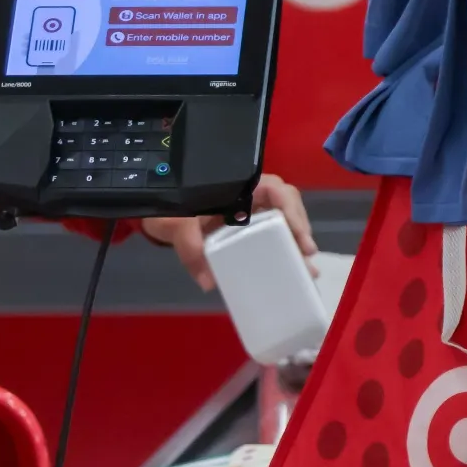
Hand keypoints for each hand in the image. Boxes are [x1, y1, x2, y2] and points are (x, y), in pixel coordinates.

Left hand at [142, 174, 317, 291]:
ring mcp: (251, 214)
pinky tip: (293, 271)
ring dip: (297, 244)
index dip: (290, 208)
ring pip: (283, 222)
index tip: (297, 232)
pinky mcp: (249, 232)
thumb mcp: (176, 223)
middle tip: (306, 255)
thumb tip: (208, 281)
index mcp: (236, 185)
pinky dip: (284, 253)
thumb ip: (189, 246)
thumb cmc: (170, 211)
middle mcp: (249, 197)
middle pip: (286, 206)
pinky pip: (272, 238)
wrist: (160, 219)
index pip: (274, 187)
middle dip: (300, 229)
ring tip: (307, 269)